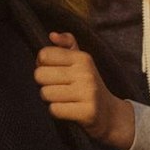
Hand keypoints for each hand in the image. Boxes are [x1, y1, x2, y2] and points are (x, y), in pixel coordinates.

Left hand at [35, 32, 134, 149]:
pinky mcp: (87, 111)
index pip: (44, 55)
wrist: (109, 114)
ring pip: (45, 93)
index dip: (42, 65)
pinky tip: (67, 109)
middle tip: (58, 87)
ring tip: (63, 99)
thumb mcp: (82, 62)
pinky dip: (57, 111)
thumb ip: (67, 45)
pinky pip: (55, 109)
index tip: (52, 71)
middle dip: (44, 84)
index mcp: (82, 58)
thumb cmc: (88, 85)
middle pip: (40, 75)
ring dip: (50, 99)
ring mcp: (87, 92)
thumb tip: (52, 35)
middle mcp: (85, 72)